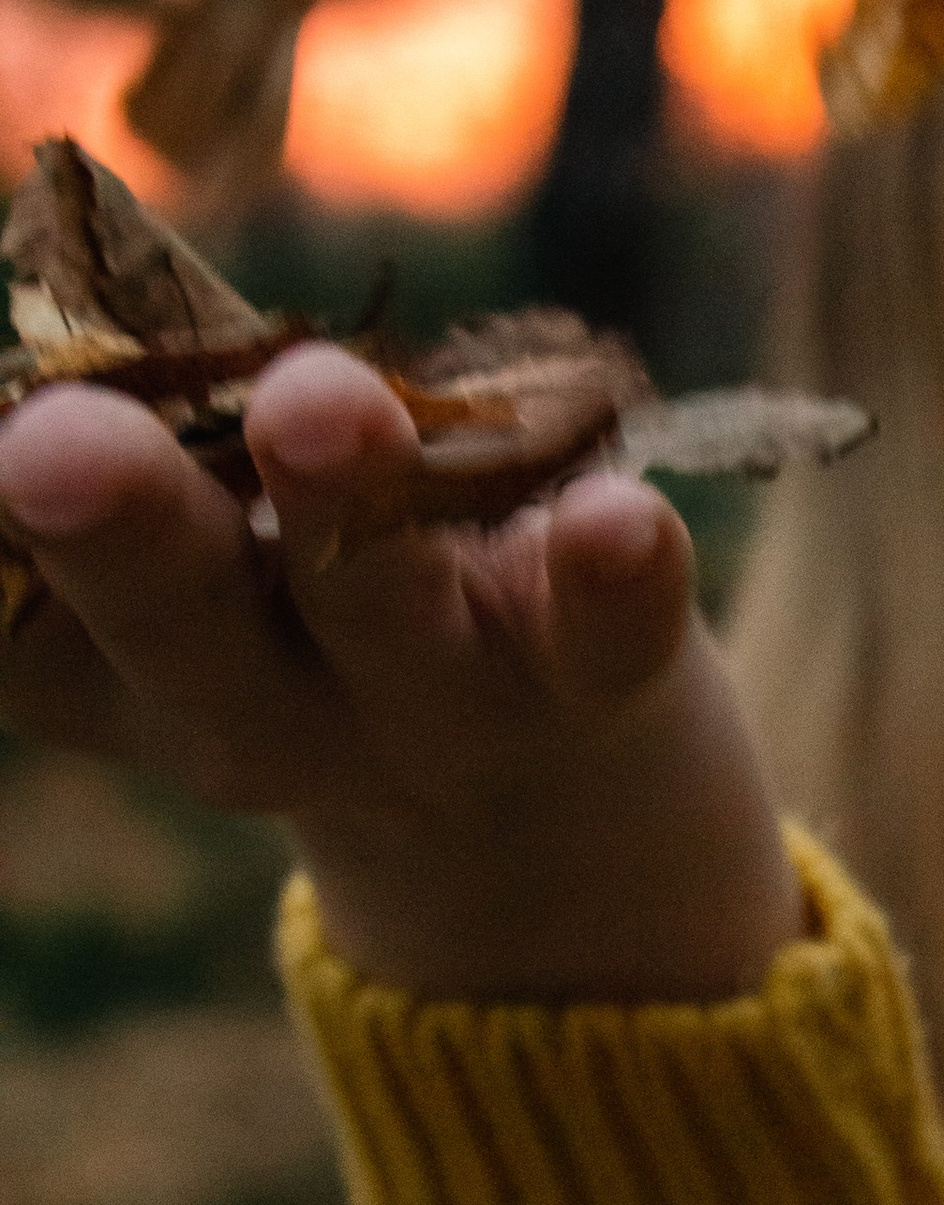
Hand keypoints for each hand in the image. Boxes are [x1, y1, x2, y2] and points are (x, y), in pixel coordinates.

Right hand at [0, 342, 804, 1000]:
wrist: (540, 817)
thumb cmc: (304, 614)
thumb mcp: (190, 568)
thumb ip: (107, 477)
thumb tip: (16, 386)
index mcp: (122, 674)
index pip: (22, 618)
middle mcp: (259, 708)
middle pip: (180, 620)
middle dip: (125, 530)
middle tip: (59, 451)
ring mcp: (432, 702)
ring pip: (377, 611)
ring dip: (348, 509)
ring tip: (320, 406)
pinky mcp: (591, 678)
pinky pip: (604, 636)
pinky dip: (612, 579)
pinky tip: (622, 521)